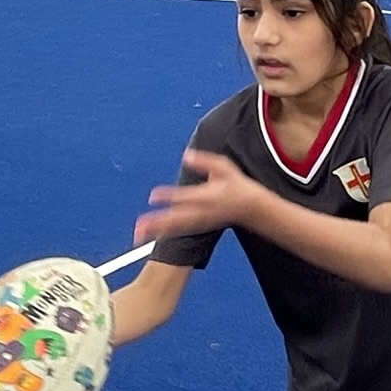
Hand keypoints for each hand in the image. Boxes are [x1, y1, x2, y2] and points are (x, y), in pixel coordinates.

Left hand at [134, 149, 260, 243]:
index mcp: (207, 196)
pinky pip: (179, 231)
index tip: (152, 196)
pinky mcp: (199, 226)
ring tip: (138, 235)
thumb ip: (205, 161)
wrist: (251, 208)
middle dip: (157, 223)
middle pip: (176, 219)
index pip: (185, 196)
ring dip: (157, 231)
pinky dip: (165, 233)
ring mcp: (199, 221)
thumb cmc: (238, 186)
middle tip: (139, 227)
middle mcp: (201, 211)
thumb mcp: (225, 167)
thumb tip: (187, 155)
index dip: (168, 196)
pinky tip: (152, 234)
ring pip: (175, 228)